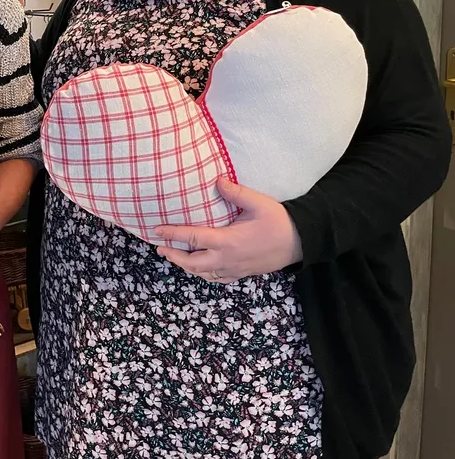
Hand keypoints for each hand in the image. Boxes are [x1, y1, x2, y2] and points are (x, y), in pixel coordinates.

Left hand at [154, 178, 303, 283]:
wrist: (302, 242)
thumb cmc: (279, 221)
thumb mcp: (258, 203)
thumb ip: (235, 192)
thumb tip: (216, 180)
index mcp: (228, 241)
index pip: (193, 238)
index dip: (172, 234)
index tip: (156, 230)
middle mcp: (227, 259)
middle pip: (192, 263)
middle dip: (173, 256)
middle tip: (160, 247)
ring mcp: (234, 269)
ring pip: (203, 273)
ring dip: (186, 266)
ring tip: (173, 256)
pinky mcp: (242, 274)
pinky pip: (217, 278)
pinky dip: (203, 274)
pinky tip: (199, 268)